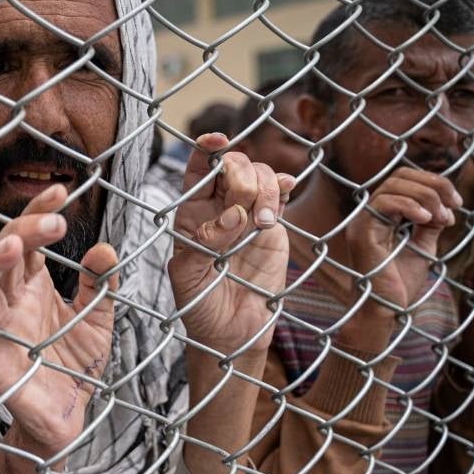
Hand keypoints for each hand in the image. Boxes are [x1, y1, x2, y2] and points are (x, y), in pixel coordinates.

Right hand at [0, 184, 117, 460]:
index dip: (37, 213)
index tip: (61, 191)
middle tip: (54, 222)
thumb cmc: (75, 366)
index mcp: (33, 286)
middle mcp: (10, 302)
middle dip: (22, 233)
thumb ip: (101, 286)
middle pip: (3, 255)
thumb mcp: (99, 321)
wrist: (69, 419)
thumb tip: (105, 247)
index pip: (28, 240)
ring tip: (13, 247)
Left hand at [168, 133, 294, 358]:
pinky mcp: (272, 227)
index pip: (197, 169)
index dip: (206, 148)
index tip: (217, 140)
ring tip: (262, 224)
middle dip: (241, 177)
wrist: (231, 333)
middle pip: (233, 165)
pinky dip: (284, 186)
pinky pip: (280, 195)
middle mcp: (219, 208)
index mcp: (191, 213)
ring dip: (265, 189)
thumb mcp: (188, 278)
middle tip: (244, 215)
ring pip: (260, 175)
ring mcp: (248, 215)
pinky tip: (286, 190)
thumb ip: (204, 245)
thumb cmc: (199, 305)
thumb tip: (233, 216)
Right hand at [345, 167, 460, 318]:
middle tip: (454, 206)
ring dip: (426, 196)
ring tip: (442, 219)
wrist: (385, 310)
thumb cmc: (399, 284)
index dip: (433, 182)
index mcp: (381, 215)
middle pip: (400, 176)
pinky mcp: (361, 232)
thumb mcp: (422, 247)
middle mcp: (368, 214)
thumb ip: (429, 224)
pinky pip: (384, 203)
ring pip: (393, 185)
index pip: (404, 180)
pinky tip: (427, 220)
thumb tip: (444, 205)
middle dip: (433, 185)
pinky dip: (410, 205)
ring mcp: (361, 222)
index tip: (456, 203)